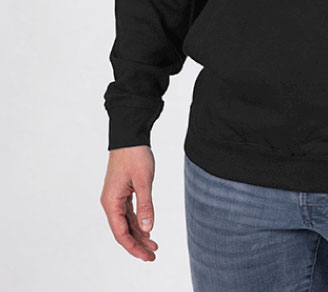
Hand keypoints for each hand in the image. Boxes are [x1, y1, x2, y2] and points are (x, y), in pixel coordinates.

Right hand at [100, 145, 158, 260]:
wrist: (129, 136)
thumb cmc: (134, 155)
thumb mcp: (143, 180)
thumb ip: (145, 205)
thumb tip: (148, 228)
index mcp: (111, 202)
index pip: (120, 233)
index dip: (133, 247)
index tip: (147, 256)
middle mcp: (110, 202)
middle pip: (123, 230)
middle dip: (137, 244)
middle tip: (153, 255)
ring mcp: (115, 197)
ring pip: (126, 223)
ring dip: (139, 234)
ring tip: (153, 245)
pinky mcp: (122, 192)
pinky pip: (128, 213)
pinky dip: (138, 222)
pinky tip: (147, 229)